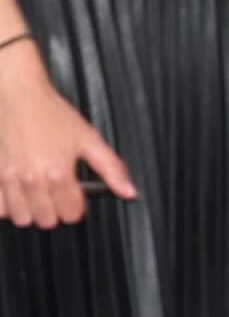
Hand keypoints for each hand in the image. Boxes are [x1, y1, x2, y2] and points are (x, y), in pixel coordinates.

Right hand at [0, 50, 135, 229]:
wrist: (18, 95)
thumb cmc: (51, 114)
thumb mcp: (88, 138)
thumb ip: (111, 168)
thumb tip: (128, 191)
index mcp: (59, 172)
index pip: (71, 215)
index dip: (76, 207)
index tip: (74, 196)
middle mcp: (33, 179)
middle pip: (47, 221)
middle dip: (55, 211)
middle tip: (56, 194)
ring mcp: (10, 178)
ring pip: (22, 218)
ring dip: (31, 211)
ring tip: (37, 195)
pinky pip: (0, 209)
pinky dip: (9, 206)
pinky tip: (18, 194)